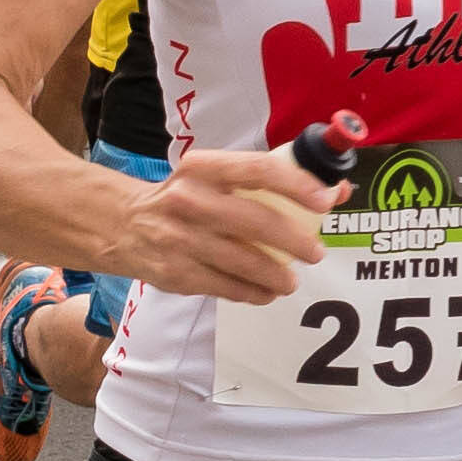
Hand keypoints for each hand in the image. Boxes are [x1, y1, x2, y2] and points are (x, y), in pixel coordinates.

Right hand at [106, 144, 338, 299]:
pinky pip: (226, 287)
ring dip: (278, 275)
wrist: (124, 224)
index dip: (297, 185)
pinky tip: (266, 292)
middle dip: (296, 241)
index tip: (326, 201)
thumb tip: (337, 191)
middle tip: (316, 253)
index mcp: (203, 168)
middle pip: (256, 221)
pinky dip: (254, 292)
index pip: (258, 170)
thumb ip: (271, 181)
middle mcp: (189, 200)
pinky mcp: (176, 273)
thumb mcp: (216, 176)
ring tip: (291, 281)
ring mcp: (180, 238)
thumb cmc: (187, 197)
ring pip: (244, 261)